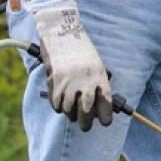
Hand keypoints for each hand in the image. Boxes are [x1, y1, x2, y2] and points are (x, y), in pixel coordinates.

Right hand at [33, 5, 113, 130]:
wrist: (62, 34)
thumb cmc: (81, 51)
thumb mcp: (96, 66)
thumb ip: (97, 86)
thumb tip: (98, 109)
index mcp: (99, 78)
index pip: (106, 104)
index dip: (106, 116)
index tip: (105, 122)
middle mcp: (85, 83)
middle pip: (87, 113)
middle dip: (86, 123)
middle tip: (85, 126)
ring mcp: (69, 85)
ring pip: (70, 112)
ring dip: (71, 114)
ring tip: (73, 110)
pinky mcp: (54, 85)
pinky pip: (56, 105)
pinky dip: (58, 106)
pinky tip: (61, 100)